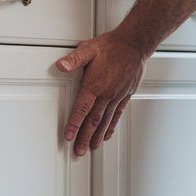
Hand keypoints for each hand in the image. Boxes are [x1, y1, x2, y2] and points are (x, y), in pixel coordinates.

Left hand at [55, 28, 146, 155]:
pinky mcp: (125, 95)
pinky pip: (117, 115)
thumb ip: (73, 60)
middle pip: (93, 121)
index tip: (68, 137)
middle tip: (79, 152)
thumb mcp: (88, 49)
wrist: (135, 44)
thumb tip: (60, 66)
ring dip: (97, 136)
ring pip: (105, 121)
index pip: (81, 110)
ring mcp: (116, 96)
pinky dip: (111, 126)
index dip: (74, 125)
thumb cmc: (111, 45)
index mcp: (94, 85)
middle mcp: (106, 94)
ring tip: (91, 148)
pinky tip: (107, 135)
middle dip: (84, 138)